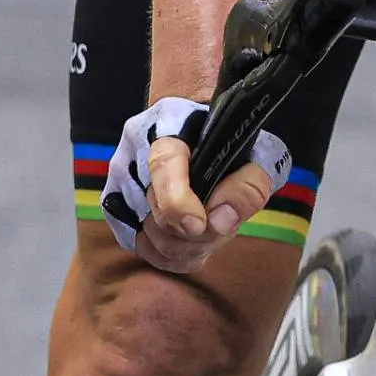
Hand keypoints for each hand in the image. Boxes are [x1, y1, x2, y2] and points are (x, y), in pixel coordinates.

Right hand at [102, 95, 284, 275]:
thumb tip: (220, 221)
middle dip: (200, 233)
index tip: (198, 225)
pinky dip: (173, 252)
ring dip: (190, 244)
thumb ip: (247, 186)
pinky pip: (144, 248)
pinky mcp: (117, 206)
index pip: (163, 164)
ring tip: (209, 222)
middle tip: (223, 219)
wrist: (204, 132)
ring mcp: (121, 178)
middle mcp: (135, 149)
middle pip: (161, 215)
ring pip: (154, 237)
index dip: (177, 202)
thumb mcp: (258, 156)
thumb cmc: (232, 142)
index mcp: (168, 123)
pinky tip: (190, 236)